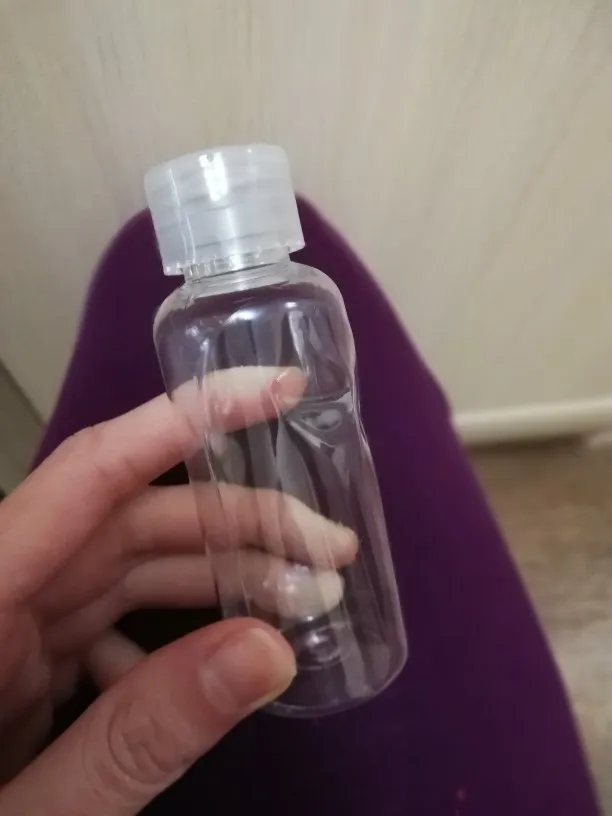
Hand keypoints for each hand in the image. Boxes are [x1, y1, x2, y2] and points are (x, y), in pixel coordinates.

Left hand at [0, 367, 355, 814]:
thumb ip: (139, 736)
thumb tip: (269, 651)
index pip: (92, 474)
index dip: (187, 418)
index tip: (277, 391)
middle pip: (132, 521)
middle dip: (239, 524)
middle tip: (329, 550)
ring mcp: (7, 624)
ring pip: (128, 568)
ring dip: (217, 579)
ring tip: (303, 602)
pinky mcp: (18, 662)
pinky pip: (105, 622)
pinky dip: (169, 636)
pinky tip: (214, 671)